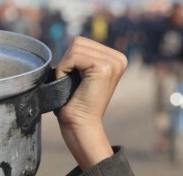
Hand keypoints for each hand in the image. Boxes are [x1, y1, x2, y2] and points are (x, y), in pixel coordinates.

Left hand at [54, 37, 126, 169]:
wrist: (81, 125)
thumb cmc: (75, 105)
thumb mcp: (81, 75)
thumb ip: (82, 57)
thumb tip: (72, 42)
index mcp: (115, 59)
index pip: (82, 43)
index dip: (69, 61)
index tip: (74, 81)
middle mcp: (119, 58)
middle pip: (78, 42)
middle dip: (67, 63)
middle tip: (71, 85)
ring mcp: (114, 62)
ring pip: (75, 48)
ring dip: (65, 67)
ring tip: (72, 85)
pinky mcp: (104, 67)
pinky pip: (73, 56)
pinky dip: (63, 70)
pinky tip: (70, 85)